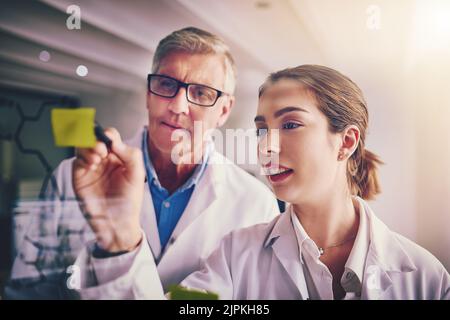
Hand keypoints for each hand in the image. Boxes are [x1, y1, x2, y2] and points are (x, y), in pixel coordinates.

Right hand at [72, 128, 144, 251]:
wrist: (117, 222)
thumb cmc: (129, 202)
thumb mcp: (137, 174)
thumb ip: (130, 154)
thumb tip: (115, 141)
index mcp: (119, 157)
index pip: (110, 137)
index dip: (108, 135)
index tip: (110, 140)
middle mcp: (104, 160)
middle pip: (93, 138)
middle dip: (95, 139)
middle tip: (102, 149)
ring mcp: (91, 167)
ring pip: (83, 146)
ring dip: (88, 147)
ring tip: (98, 158)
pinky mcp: (80, 176)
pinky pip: (77, 160)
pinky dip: (83, 158)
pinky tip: (92, 165)